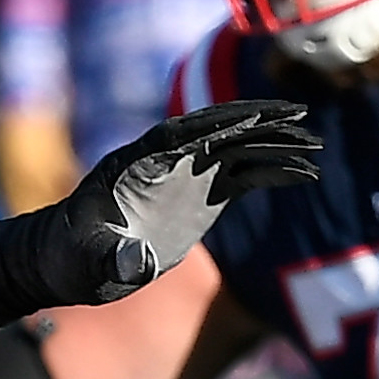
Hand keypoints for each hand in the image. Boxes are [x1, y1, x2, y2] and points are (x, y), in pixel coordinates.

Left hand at [0, 100, 321, 321]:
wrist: (64, 262)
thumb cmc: (68, 260)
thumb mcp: (86, 263)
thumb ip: (110, 260)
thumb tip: (134, 263)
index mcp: (136, 163)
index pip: (182, 135)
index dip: (218, 125)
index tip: (253, 119)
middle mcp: (165, 161)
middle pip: (217, 132)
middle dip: (258, 123)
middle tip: (301, 115)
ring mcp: (184, 175)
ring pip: (236, 150)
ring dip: (273, 145)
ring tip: (314, 147)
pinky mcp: (198, 196)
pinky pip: (241, 177)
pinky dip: (271, 173)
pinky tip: (302, 174)